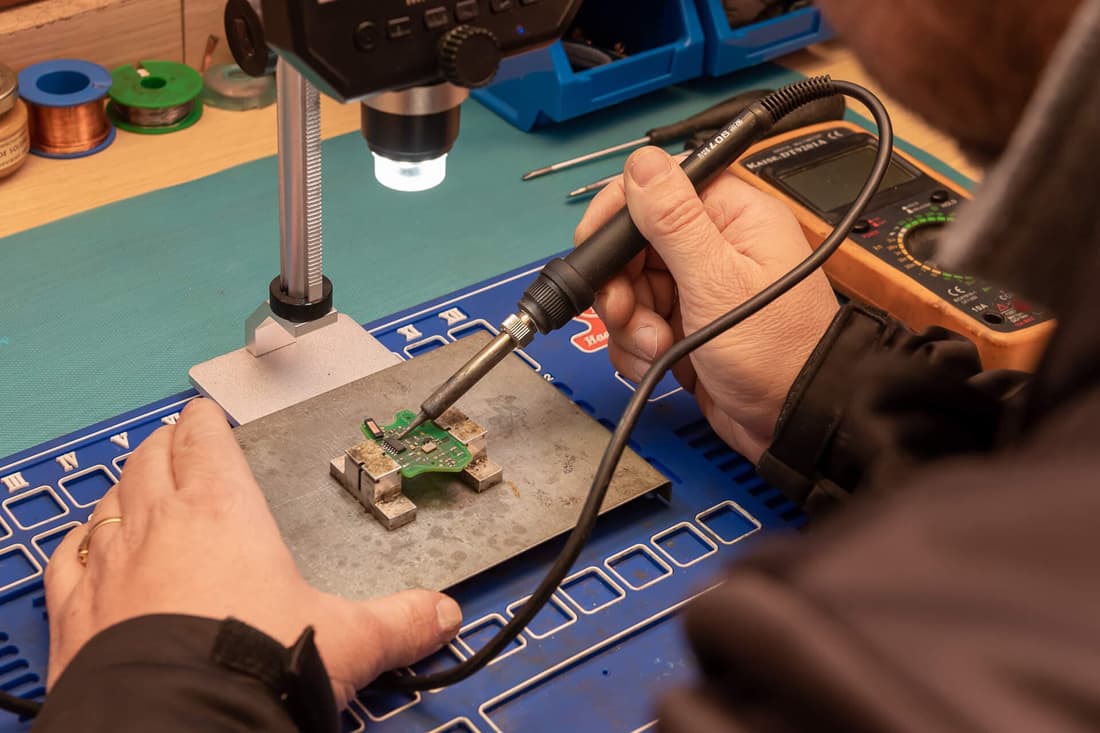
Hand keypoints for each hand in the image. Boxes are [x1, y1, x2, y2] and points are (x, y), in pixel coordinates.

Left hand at [44, 398, 461, 706]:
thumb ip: (399, 621)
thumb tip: (444, 615)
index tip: (205, 414)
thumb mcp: (345, 639)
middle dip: (165, 445)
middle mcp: (160, 525)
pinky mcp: (77, 612)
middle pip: (153, 460)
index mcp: (224, 512)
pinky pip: (69, 561)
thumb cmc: (257, 665)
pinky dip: (80, 544)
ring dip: (125, 486)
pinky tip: (87, 544)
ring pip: (110, 501)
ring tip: (136, 483)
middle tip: (175, 440)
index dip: (205, 423)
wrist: (181, 720)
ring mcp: (111, 565)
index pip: (206, 442)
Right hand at [576, 147, 838, 460]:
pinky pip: (636, 323)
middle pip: (634, 244)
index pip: (659, 188)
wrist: (792, 424)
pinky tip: (657, 361)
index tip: (596, 248)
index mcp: (732, 217)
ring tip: (656, 346)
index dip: (619, 215)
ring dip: (629, 322)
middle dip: (622, 284)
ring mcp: (696, 289)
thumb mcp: (718, 283)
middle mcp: (713, 247)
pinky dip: (636, 346)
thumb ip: (675, 221)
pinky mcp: (683, 326)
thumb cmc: (777, 353)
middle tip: (628, 312)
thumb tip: (644, 161)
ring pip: (629, 287)